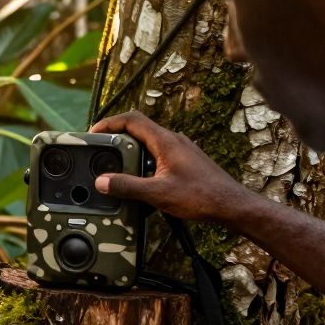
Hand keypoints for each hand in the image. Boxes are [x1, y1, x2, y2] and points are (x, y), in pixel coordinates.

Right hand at [89, 111, 256, 224]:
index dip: (109, 122)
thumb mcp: (157, 194)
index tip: (93, 132)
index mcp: (165, 141)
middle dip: (116, 135)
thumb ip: (127, 186)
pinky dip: (143, 160)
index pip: (132, 119)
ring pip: (148, 141)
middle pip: (138, 128)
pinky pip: (158, 153)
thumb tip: (102, 182)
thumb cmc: (202, 196)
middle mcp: (173, 140)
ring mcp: (180, 149)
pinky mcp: (185, 160)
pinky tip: (141, 179)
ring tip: (116, 165)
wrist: (231, 204)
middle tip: (100, 148)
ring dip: (130, 149)